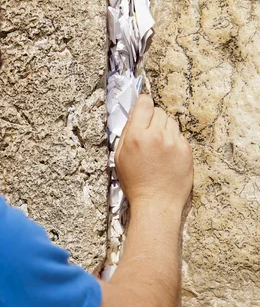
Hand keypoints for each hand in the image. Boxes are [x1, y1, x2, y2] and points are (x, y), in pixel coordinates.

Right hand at [115, 94, 192, 211]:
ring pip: (171, 122)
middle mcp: (157, 135)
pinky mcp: (186, 150)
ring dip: (164, 129)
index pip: (144, 104)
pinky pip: (180, 136)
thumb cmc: (136, 183)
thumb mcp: (120, 157)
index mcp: (137, 136)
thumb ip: (127, 133)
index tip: (143, 108)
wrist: (157, 203)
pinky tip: (167, 155)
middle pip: (158, 111)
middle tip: (149, 134)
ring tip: (159, 146)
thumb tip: (134, 115)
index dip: (143, 104)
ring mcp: (174, 142)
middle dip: (153, 119)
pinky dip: (174, 141)